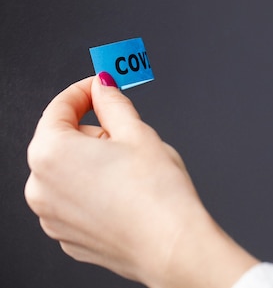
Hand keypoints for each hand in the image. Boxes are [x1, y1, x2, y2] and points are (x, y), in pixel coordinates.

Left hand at [24, 73, 257, 287]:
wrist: (172, 246)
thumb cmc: (157, 194)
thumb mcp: (137, 132)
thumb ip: (113, 101)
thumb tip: (103, 86)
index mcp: (51, 154)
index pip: (59, 107)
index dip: (84, 91)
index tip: (100, 86)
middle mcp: (40, 187)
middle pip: (63, 141)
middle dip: (94, 132)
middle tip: (128, 137)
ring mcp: (51, 217)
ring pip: (69, 172)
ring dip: (94, 163)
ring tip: (131, 171)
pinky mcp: (68, 236)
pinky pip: (75, 200)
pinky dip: (94, 191)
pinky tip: (124, 194)